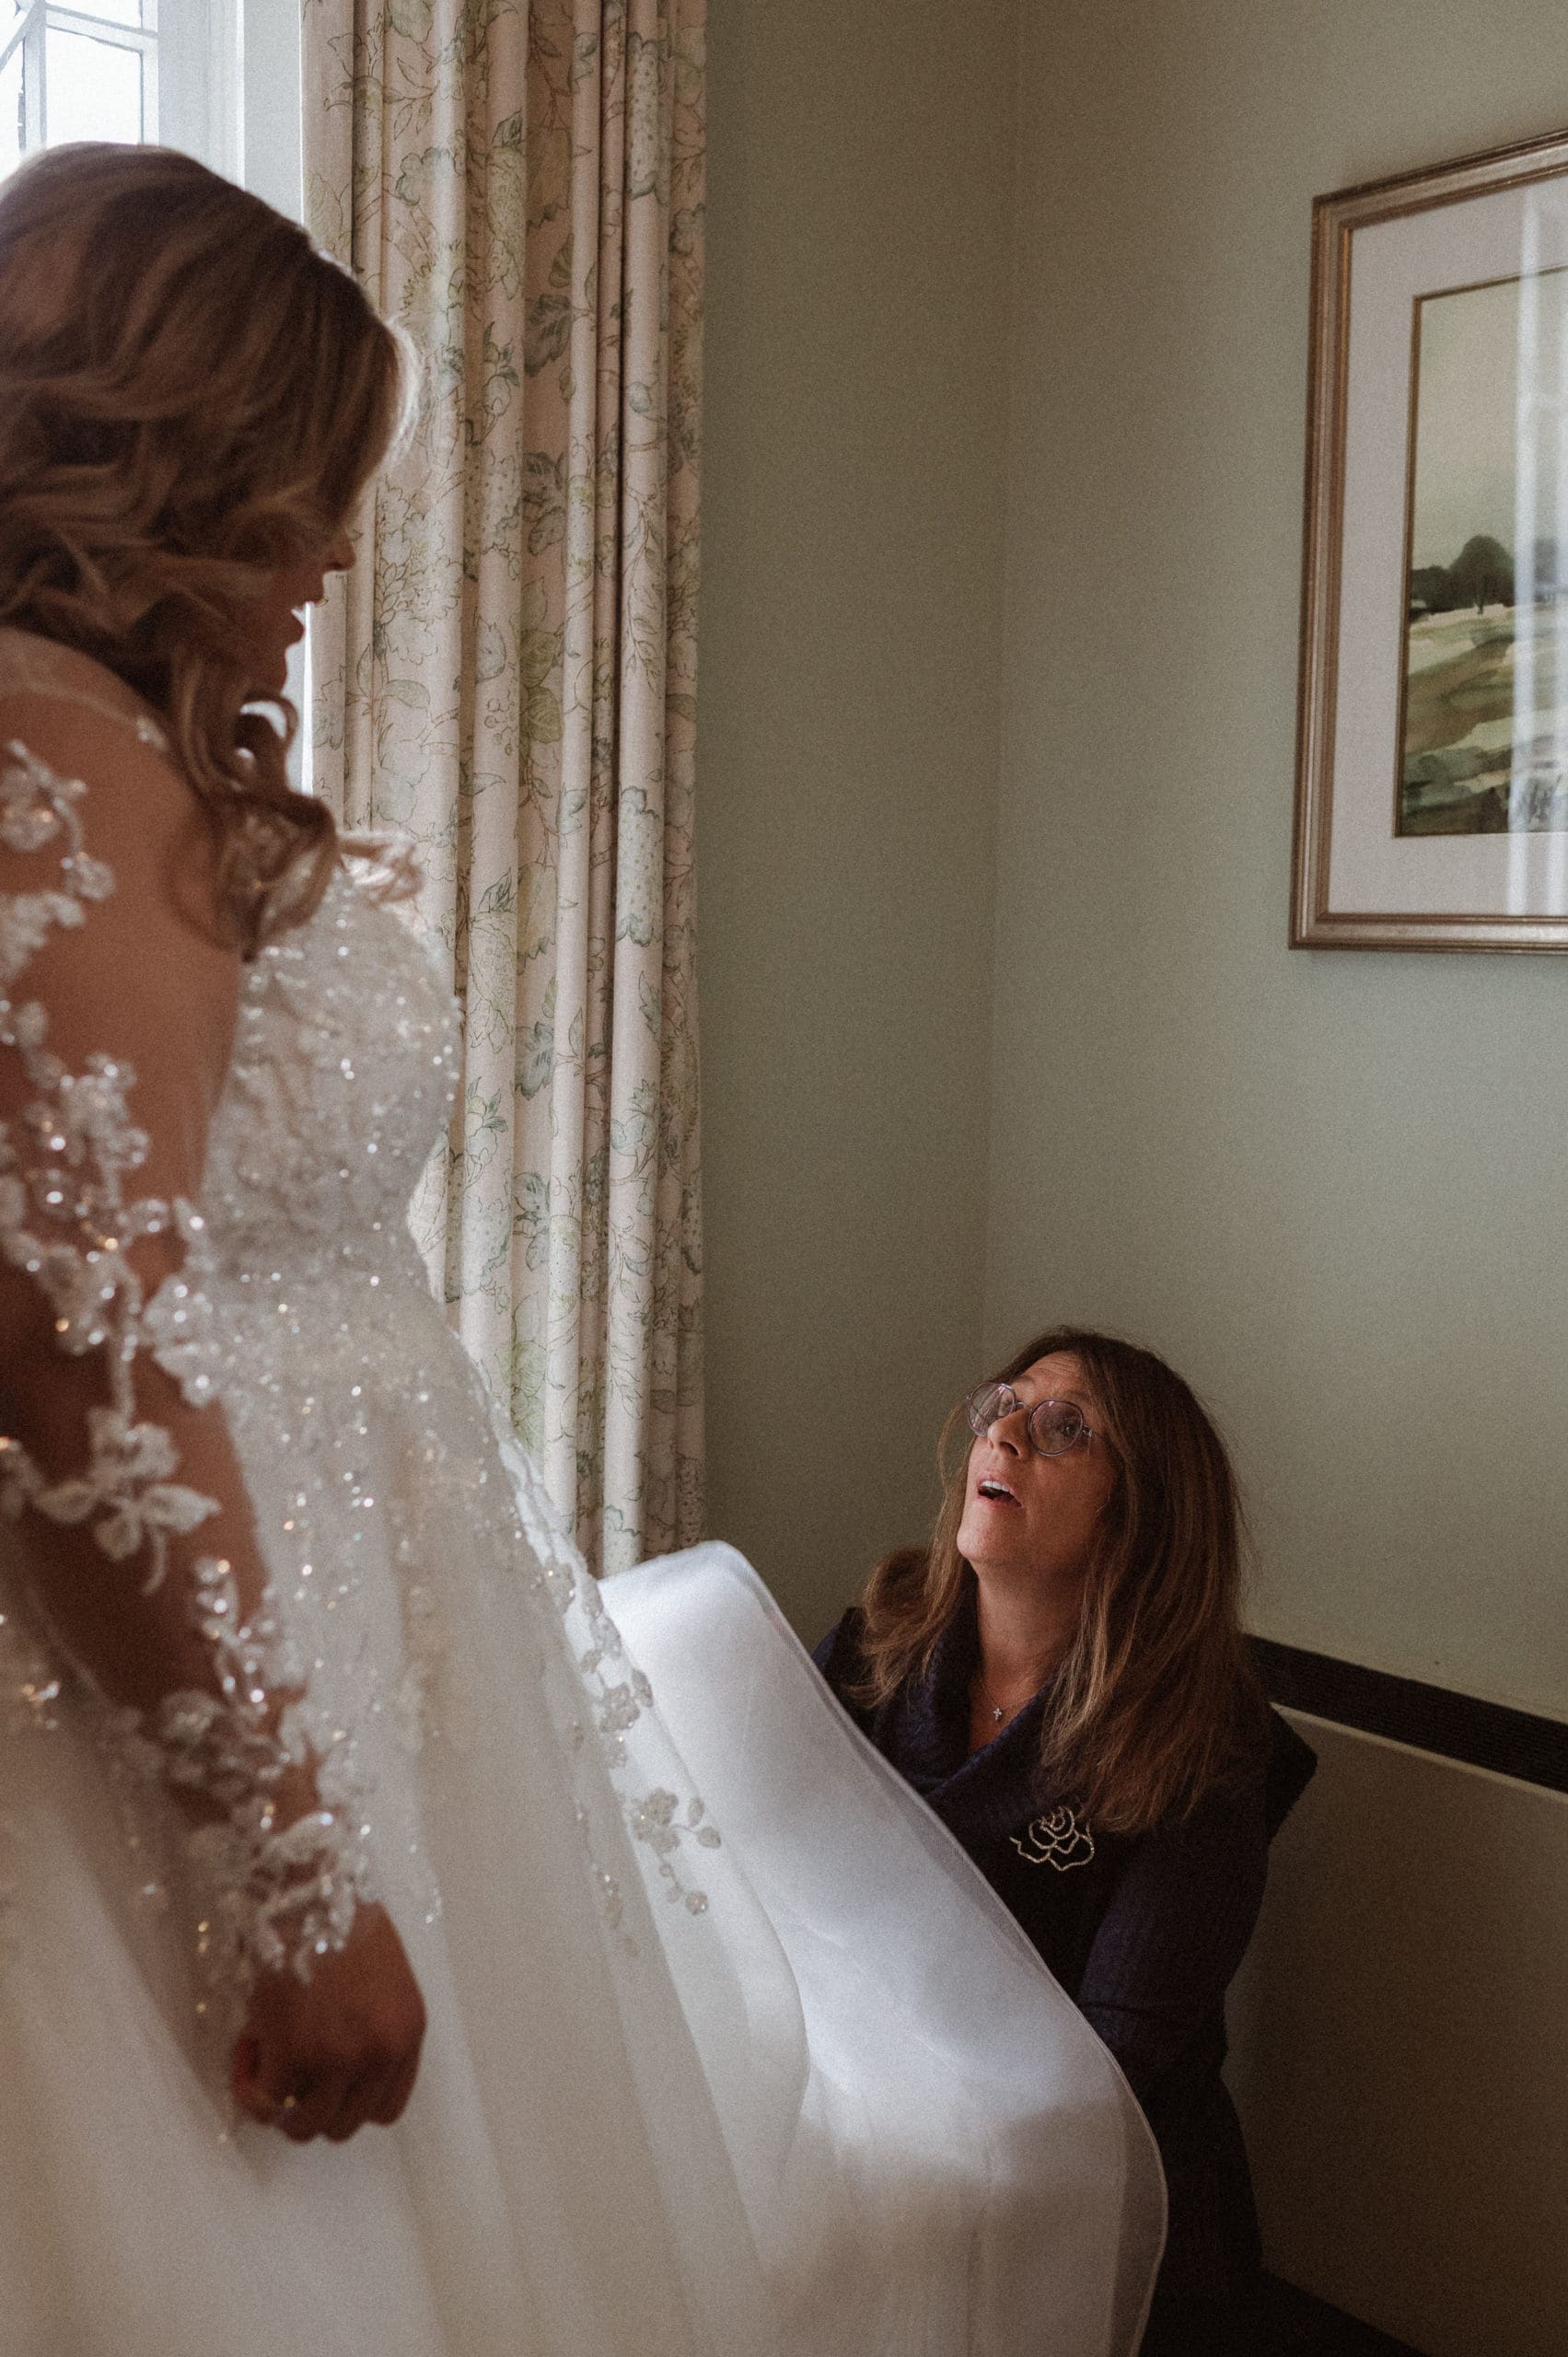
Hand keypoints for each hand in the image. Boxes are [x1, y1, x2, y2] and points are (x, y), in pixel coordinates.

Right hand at [230, 1902, 425, 2142]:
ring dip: (277, 2102)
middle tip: (284, 2065)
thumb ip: (369, 2024)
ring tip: (263, 2054)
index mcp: (407, 2031)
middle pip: (343, 2124)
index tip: (321, 2080)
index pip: (386, 2108)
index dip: (348, 2101)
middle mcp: (381, 2053)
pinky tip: (246, 2046)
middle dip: (308, 2104)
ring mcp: (339, 2059)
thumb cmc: (338, 1914)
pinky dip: (248, 2087)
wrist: (308, 1884)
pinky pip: (264, 2103)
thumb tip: (330, 2066)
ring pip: (303, 2126)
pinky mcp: (294, 2056)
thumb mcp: (381, 1976)